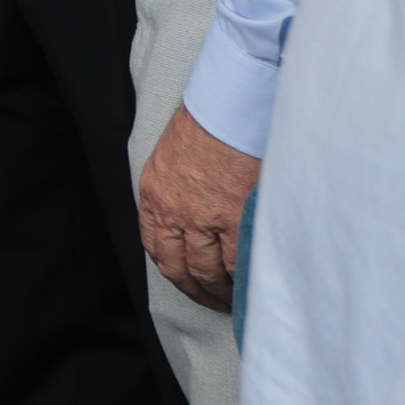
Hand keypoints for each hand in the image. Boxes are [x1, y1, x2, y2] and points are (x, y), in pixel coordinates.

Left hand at [137, 103, 260, 312]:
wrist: (230, 105)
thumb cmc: (209, 122)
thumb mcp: (175, 156)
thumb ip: (179, 189)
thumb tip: (195, 216)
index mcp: (155, 193)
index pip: (154, 245)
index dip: (173, 269)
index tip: (187, 280)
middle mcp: (172, 210)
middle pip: (179, 266)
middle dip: (196, 289)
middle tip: (214, 300)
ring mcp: (202, 217)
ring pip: (207, 270)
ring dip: (220, 291)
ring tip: (235, 299)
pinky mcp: (233, 218)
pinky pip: (236, 262)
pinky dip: (242, 279)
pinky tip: (251, 285)